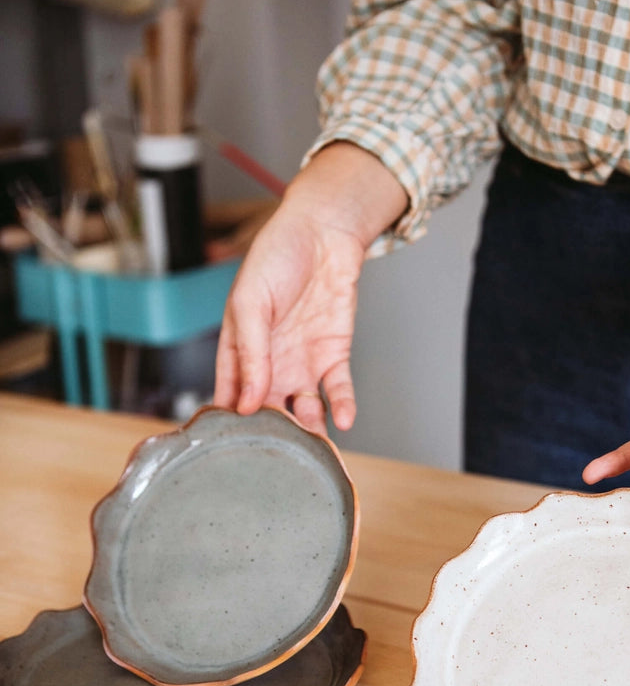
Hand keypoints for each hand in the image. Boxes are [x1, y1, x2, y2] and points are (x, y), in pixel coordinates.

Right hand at [214, 143, 407, 435]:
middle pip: (268, 409)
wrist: (324, 231)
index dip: (231, 420)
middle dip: (272, 433)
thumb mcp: (250, 302)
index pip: (230, 393)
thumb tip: (248, 400)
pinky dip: (341, 407)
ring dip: (308, 427)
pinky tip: (342, 421)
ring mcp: (303, 362)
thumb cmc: (276, 256)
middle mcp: (271, 362)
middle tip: (275, 454)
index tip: (232, 446)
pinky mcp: (334, 356)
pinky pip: (337, 391)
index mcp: (240, 349)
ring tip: (310, 443)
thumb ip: (250, 352)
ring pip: (304, 408)